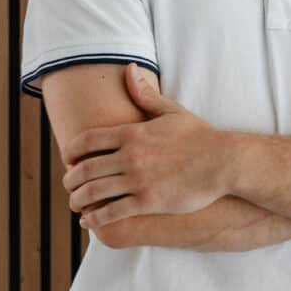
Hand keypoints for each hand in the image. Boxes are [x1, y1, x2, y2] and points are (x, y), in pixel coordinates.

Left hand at [61, 63, 228, 231]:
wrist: (222, 162)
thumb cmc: (199, 136)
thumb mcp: (171, 111)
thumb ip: (146, 94)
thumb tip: (129, 69)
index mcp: (132, 133)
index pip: (87, 140)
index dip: (71, 151)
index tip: (68, 159)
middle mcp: (130, 156)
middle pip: (84, 169)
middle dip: (70, 179)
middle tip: (67, 185)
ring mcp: (137, 180)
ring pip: (93, 192)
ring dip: (77, 200)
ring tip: (75, 204)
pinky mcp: (147, 202)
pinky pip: (111, 213)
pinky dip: (95, 219)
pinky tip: (90, 221)